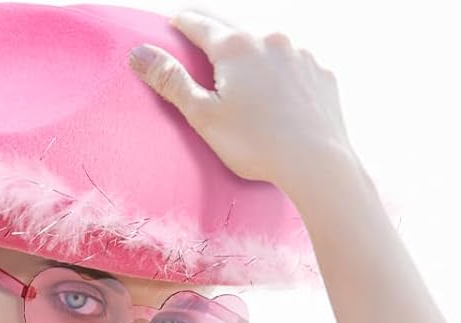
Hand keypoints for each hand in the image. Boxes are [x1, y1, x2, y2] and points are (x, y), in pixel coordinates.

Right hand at [128, 10, 353, 198]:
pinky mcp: (322, 73)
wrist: (317, 163)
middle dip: (215, 33)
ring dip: (253, 55)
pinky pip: (295, 65)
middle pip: (234, 28)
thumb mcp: (203, 115)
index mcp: (236, 47)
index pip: (199, 22)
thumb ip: (170, 81)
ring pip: (268, 46)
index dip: (181, 23)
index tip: (173, 23)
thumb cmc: (256, 144)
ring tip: (245, 75)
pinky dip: (283, 73)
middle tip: (201, 37)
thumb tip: (138, 53)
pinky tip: (280, 95)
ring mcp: (301, 54)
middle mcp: (270, 39)